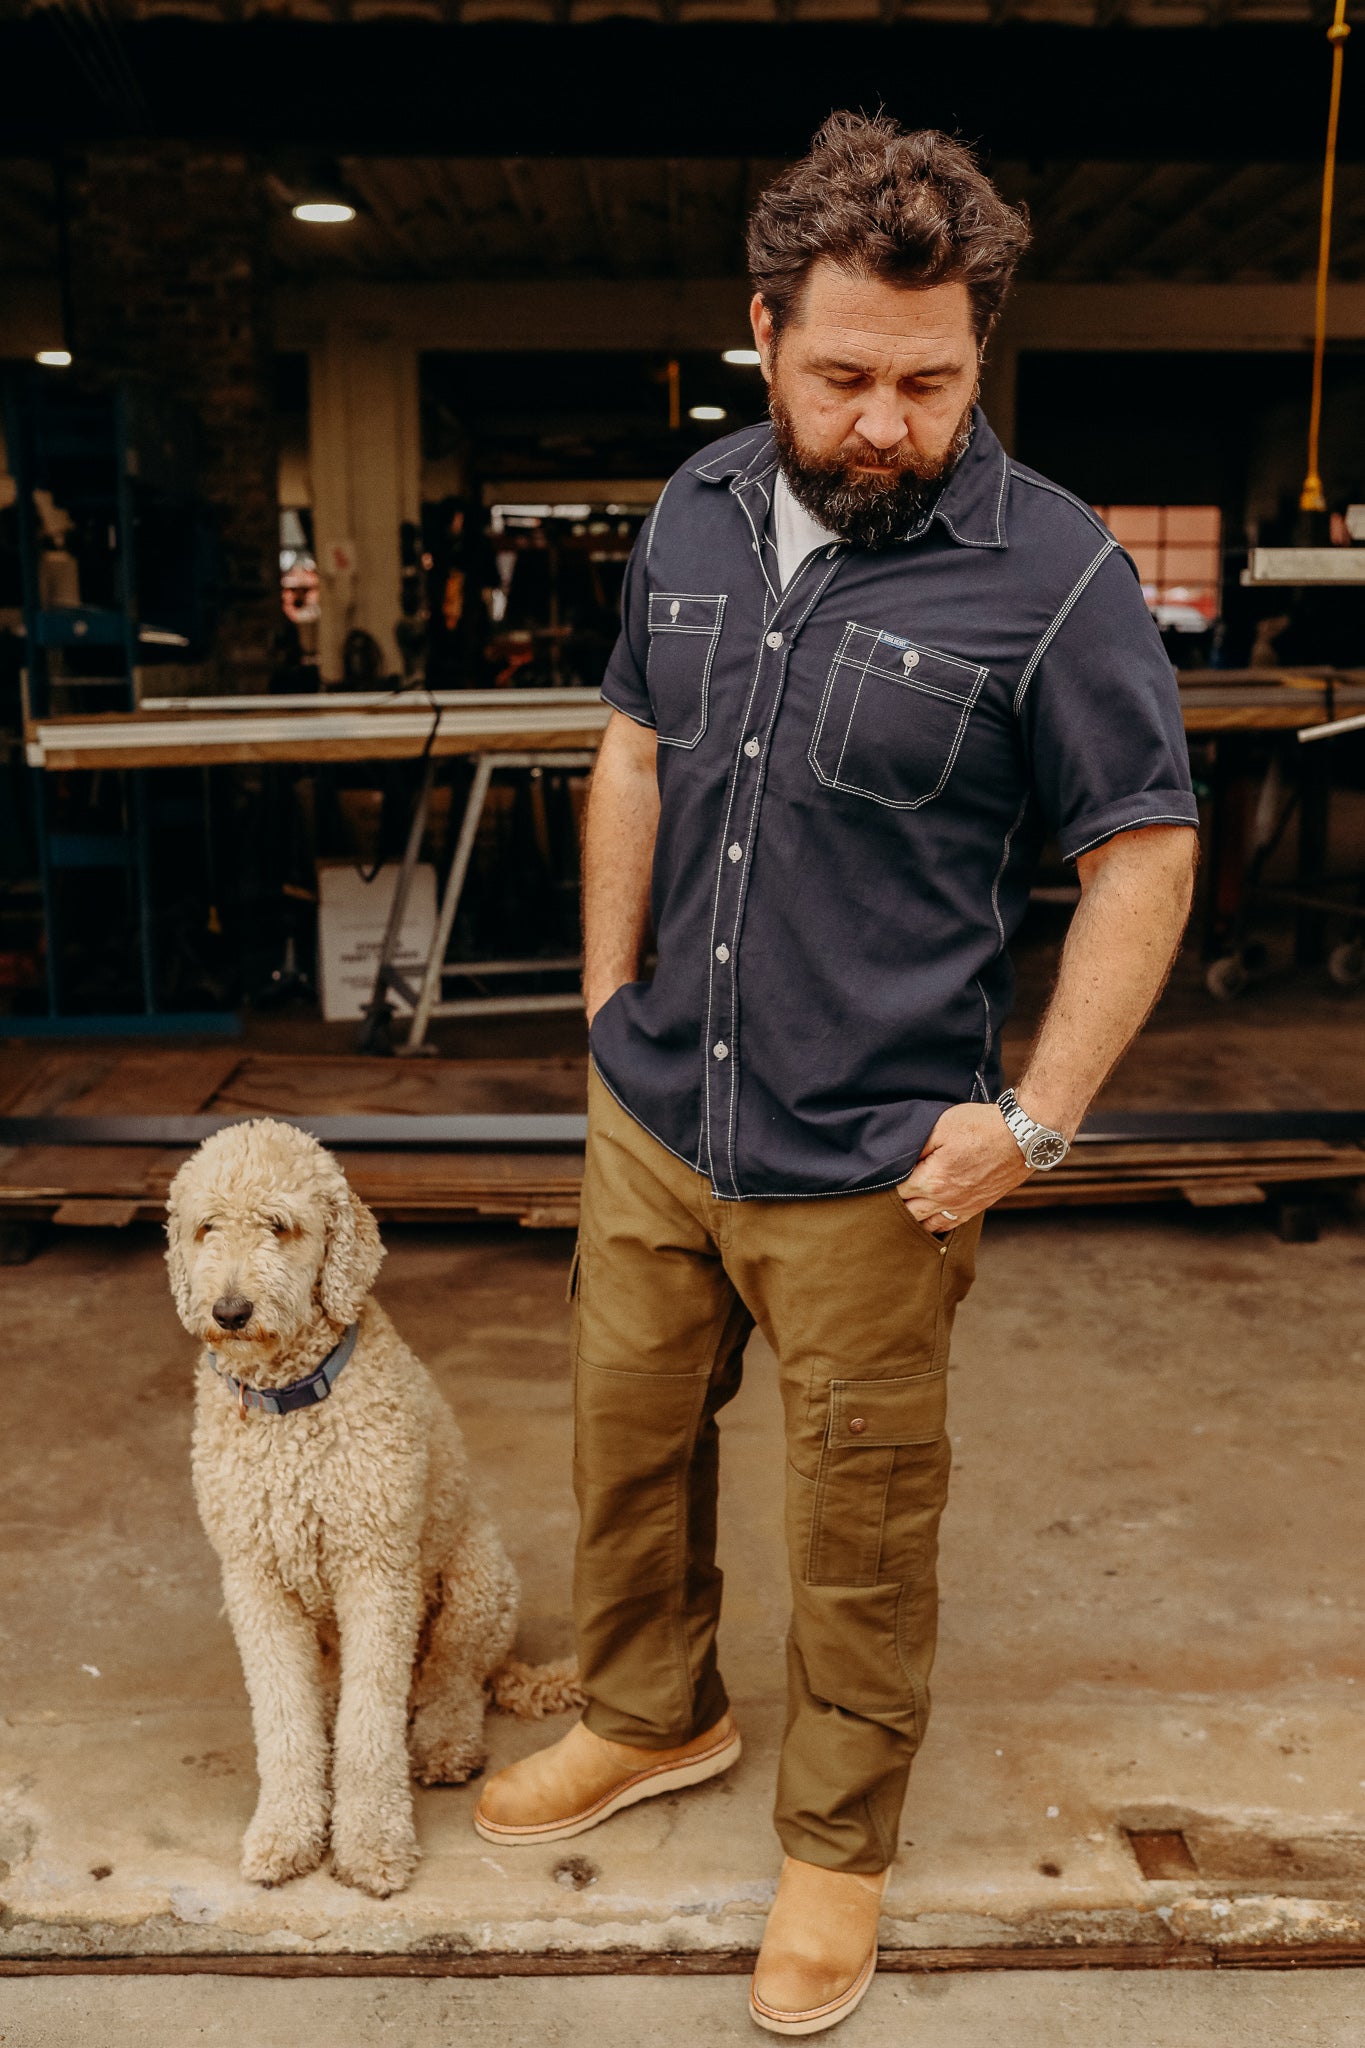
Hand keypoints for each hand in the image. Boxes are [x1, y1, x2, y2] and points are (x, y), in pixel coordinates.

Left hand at [896, 1103, 1030, 1233]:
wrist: (1021, 1137)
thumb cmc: (981, 1127)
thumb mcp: (941, 1126)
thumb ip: (916, 1145)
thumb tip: (897, 1160)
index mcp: (932, 1180)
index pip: (896, 1191)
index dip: (885, 1183)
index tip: (880, 1177)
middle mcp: (945, 1200)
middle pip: (907, 1213)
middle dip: (894, 1205)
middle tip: (884, 1195)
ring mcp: (962, 1207)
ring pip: (927, 1225)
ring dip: (912, 1219)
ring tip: (903, 1208)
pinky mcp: (975, 1208)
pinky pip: (948, 1226)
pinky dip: (933, 1226)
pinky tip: (927, 1219)